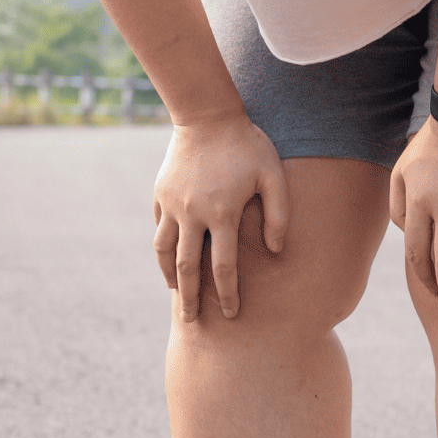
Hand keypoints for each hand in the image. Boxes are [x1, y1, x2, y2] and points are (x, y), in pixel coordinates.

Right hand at [152, 117, 290, 321]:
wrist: (206, 115)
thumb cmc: (247, 145)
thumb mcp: (272, 175)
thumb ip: (278, 214)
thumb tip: (276, 250)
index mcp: (222, 214)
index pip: (224, 267)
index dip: (228, 294)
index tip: (230, 314)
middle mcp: (192, 214)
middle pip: (187, 268)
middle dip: (190, 299)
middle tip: (191, 322)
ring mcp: (172, 205)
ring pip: (164, 251)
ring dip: (169, 276)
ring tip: (175, 293)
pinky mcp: (160, 194)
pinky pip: (159, 227)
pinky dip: (163, 247)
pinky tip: (169, 258)